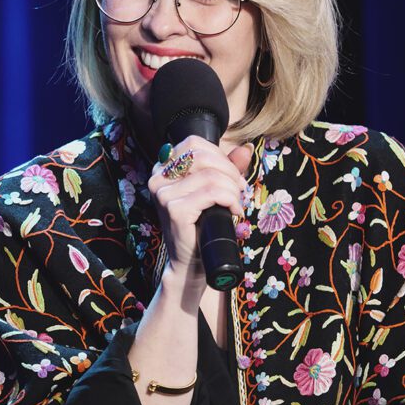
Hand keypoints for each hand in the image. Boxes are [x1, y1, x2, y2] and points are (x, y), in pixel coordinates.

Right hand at [148, 136, 251, 277]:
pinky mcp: (174, 209)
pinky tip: (234, 212)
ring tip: (236, 204)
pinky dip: (230, 200)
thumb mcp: (215, 190)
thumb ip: (227, 168)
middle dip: (229, 171)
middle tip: (239, 190)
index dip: (219, 155)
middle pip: (202, 156)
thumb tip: (246, 148)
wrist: (191, 262)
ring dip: (232, 189)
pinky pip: (211, 193)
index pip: (194, 143)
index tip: (232, 175)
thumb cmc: (201, 225)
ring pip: (210, 176)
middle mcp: (158, 177)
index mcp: (163, 168)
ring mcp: (163, 193)